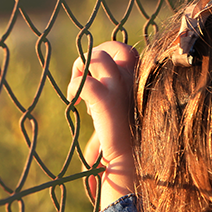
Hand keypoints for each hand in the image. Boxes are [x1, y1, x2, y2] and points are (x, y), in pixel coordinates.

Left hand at [68, 41, 137, 207]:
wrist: (129, 163)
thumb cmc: (122, 143)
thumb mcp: (119, 113)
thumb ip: (110, 98)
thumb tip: (89, 95)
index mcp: (138, 82)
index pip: (126, 52)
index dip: (107, 56)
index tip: (94, 76)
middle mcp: (133, 82)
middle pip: (115, 47)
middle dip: (94, 55)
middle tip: (82, 75)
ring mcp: (121, 90)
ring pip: (98, 57)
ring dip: (81, 68)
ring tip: (77, 89)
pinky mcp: (107, 102)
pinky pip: (84, 82)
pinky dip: (73, 88)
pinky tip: (74, 103)